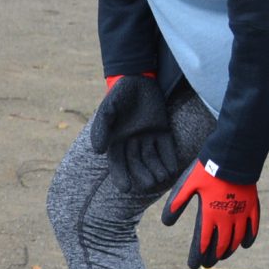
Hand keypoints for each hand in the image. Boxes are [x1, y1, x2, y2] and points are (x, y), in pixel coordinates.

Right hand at [90, 74, 180, 195]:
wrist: (138, 79)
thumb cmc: (118, 95)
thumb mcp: (108, 110)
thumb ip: (102, 128)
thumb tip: (98, 151)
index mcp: (116, 141)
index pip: (118, 164)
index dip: (121, 177)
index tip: (126, 189)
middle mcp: (132, 143)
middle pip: (137, 164)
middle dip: (142, 175)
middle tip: (149, 184)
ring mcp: (148, 138)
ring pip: (152, 159)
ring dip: (156, 170)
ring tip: (160, 179)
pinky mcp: (162, 132)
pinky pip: (166, 149)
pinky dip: (168, 159)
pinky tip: (171, 170)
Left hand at [162, 159, 259, 268]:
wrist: (233, 156)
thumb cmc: (206, 170)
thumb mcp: (187, 185)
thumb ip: (176, 204)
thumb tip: (166, 223)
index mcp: (210, 214)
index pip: (204, 241)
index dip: (199, 254)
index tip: (194, 265)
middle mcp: (227, 218)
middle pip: (221, 244)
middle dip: (213, 256)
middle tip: (207, 264)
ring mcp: (241, 213)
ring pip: (237, 239)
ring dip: (229, 250)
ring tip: (222, 256)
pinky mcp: (252, 206)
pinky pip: (252, 228)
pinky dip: (248, 238)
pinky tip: (244, 245)